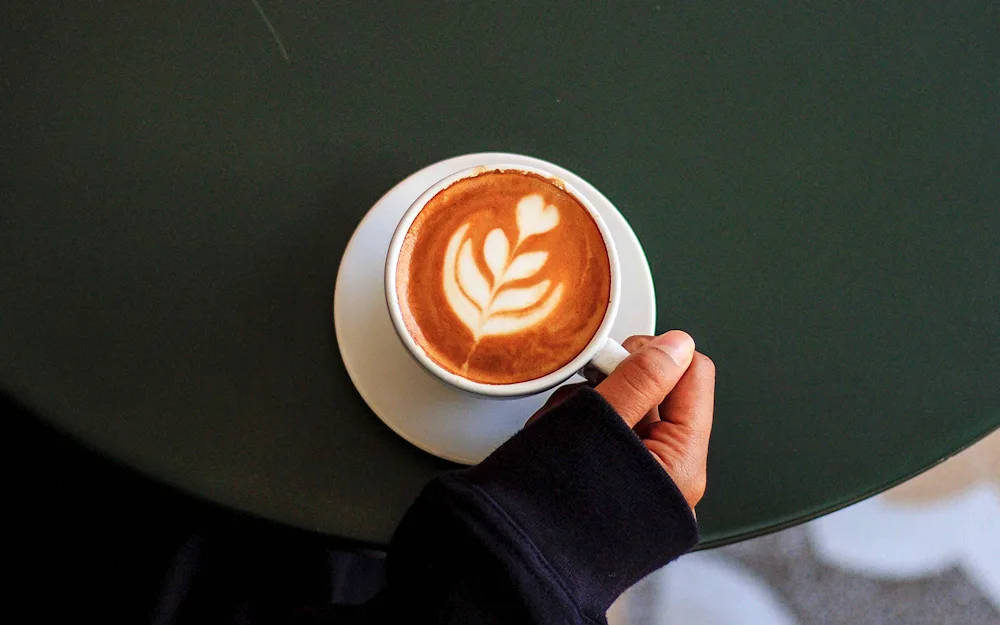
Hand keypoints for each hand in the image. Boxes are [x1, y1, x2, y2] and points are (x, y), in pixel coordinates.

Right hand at [529, 331, 713, 510]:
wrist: (510, 559)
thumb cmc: (552, 509)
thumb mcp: (601, 426)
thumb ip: (642, 380)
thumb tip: (678, 345)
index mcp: (682, 462)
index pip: (693, 374)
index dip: (654, 356)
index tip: (615, 359)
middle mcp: (668, 471)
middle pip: (656, 389)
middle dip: (611, 385)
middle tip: (580, 403)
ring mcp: (638, 475)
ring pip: (622, 405)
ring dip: (586, 406)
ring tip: (559, 430)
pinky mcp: (613, 477)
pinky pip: (603, 429)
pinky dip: (576, 425)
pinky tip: (555, 441)